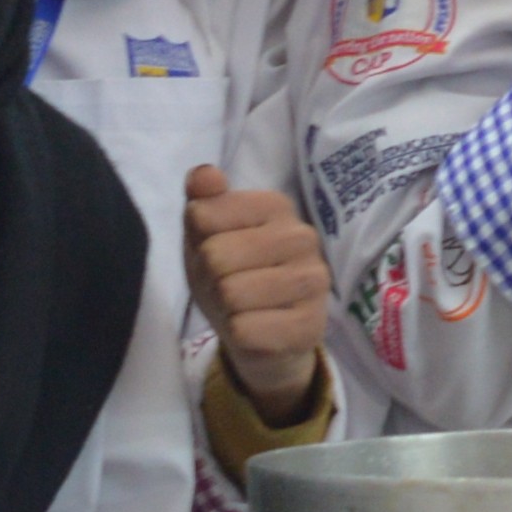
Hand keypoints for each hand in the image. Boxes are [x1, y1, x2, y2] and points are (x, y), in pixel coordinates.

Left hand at [180, 163, 327, 421]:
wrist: (264, 337)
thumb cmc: (232, 276)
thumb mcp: (207, 236)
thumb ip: (203, 201)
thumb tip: (203, 174)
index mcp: (276, 205)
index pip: (202, 215)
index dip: (198, 242)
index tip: (217, 253)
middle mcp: (303, 237)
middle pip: (216, 256)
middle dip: (210, 279)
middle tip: (227, 287)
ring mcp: (313, 281)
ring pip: (231, 294)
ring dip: (224, 309)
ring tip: (242, 309)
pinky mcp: (311, 324)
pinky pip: (245, 330)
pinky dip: (239, 335)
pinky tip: (258, 331)